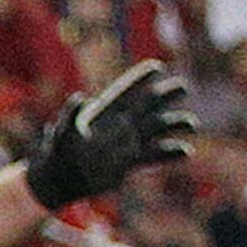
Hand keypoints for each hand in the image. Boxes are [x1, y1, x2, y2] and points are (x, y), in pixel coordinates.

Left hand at [23, 58, 195, 210]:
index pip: (127, 90)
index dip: (141, 77)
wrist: (59, 180)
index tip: (157, 66)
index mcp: (105, 111)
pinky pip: (157, 154)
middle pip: (150, 103)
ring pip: (160, 126)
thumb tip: (80, 96)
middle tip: (183, 87)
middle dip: (168, 93)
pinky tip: (186, 151)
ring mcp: (129, 141)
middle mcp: (122, 123)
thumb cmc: (56, 153)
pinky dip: (172, 153)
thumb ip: (69, 114)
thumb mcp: (60, 132)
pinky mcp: (132, 161)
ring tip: (191, 124)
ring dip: (176, 123)